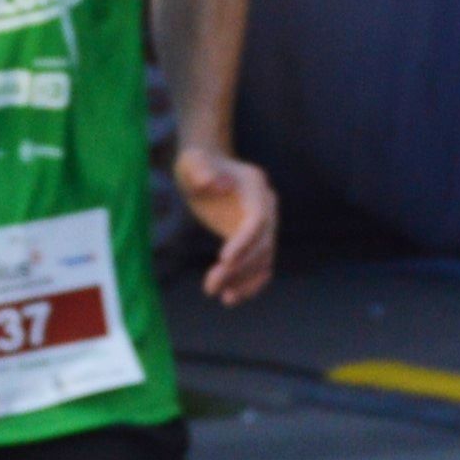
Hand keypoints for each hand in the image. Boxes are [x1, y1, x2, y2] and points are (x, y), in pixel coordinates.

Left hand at [175, 145, 276, 304]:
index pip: (257, 219)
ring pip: (264, 259)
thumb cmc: (197, 162)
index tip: (224, 259)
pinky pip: (260, 264)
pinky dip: (250, 282)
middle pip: (263, 244)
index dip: (244, 241)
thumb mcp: (192, 161)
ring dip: (245, 280)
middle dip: (240, 267)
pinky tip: (232, 297)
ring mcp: (264, 224)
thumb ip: (200, 169)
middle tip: (211, 285)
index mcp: (255, 187)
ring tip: (221, 296)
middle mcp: (266, 207)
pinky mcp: (254, 239)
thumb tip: (216, 184)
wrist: (205, 168)